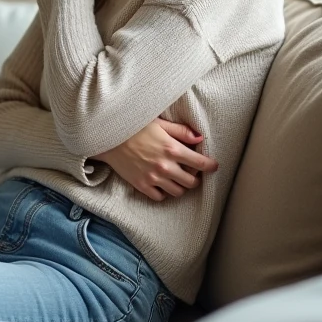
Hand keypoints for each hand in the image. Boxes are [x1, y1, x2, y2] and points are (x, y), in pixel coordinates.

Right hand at [91, 118, 218, 201]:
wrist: (109, 137)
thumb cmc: (134, 127)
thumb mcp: (159, 124)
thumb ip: (181, 131)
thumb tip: (199, 138)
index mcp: (172, 148)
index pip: (200, 163)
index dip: (210, 166)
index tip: (213, 166)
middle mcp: (165, 166)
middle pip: (191, 182)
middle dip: (195, 178)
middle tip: (191, 172)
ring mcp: (153, 177)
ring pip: (178, 192)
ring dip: (180, 186)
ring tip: (176, 178)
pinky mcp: (141, 185)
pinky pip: (160, 197)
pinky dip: (164, 193)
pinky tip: (162, 184)